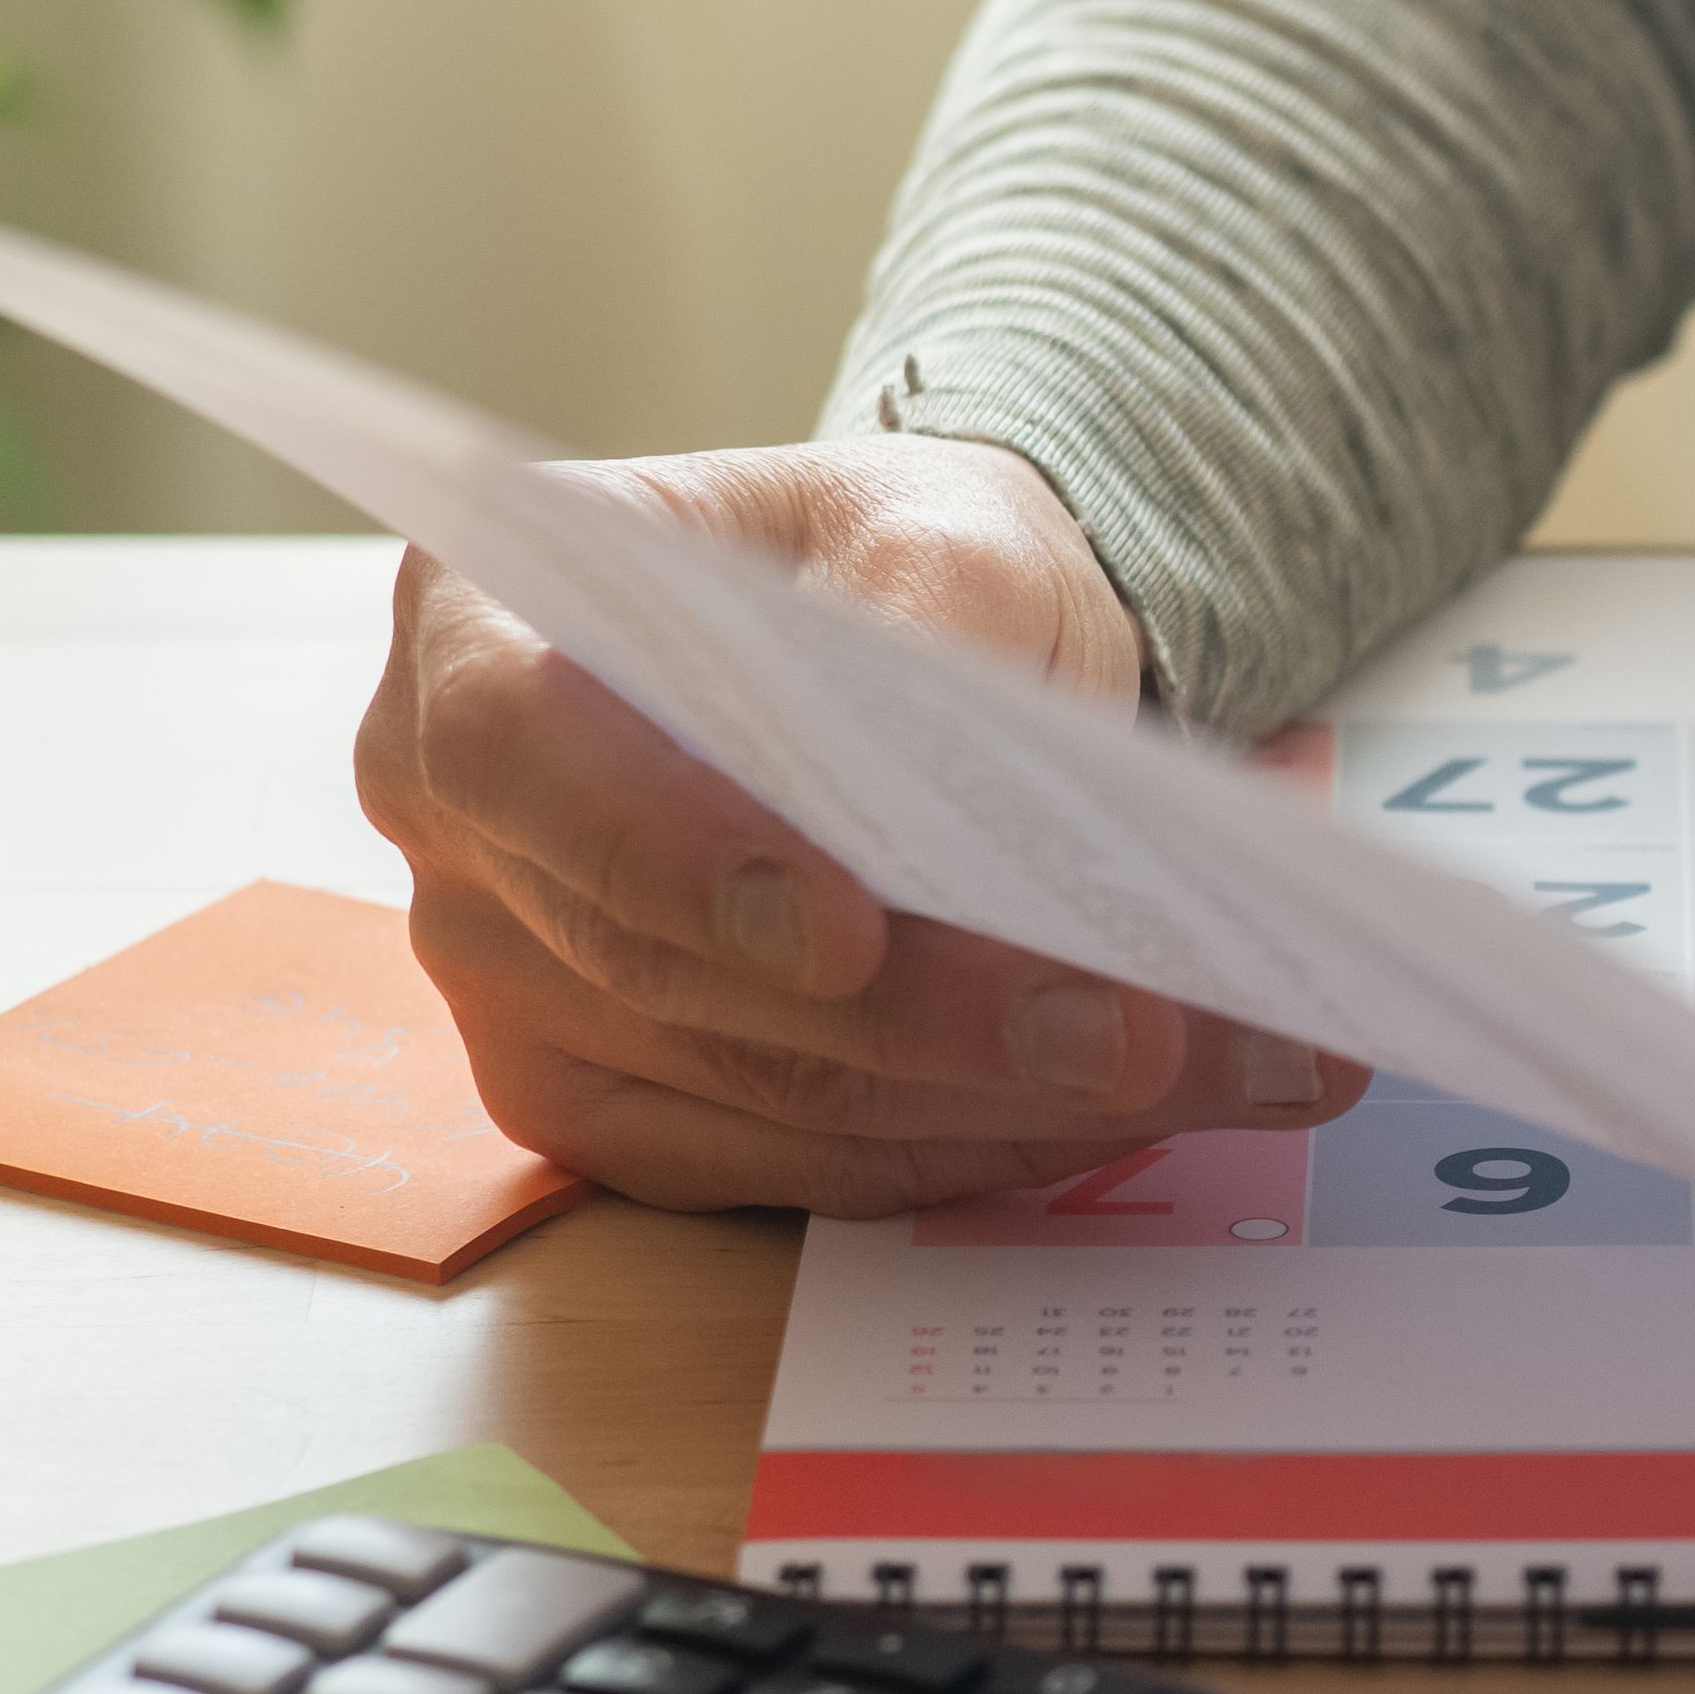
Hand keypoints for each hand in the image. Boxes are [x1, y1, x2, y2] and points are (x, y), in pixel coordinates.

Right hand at [355, 433, 1361, 1211]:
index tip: (850, 933)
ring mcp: (516, 984)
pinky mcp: (613, 1106)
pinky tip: (1140, 1112)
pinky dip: (978, 1147)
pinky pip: (792, 1169)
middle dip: (937, 1017)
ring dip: (1005, 1102)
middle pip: (677, 966)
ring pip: (761, 1091)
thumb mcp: (945, 524)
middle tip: (1148, 1032)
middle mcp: (461, 822)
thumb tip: (955, 737)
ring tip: (1233, 1065)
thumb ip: (933, 604)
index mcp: (479, 626)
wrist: (927, 653)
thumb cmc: (904, 569)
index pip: (526, 753)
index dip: (679, 856)